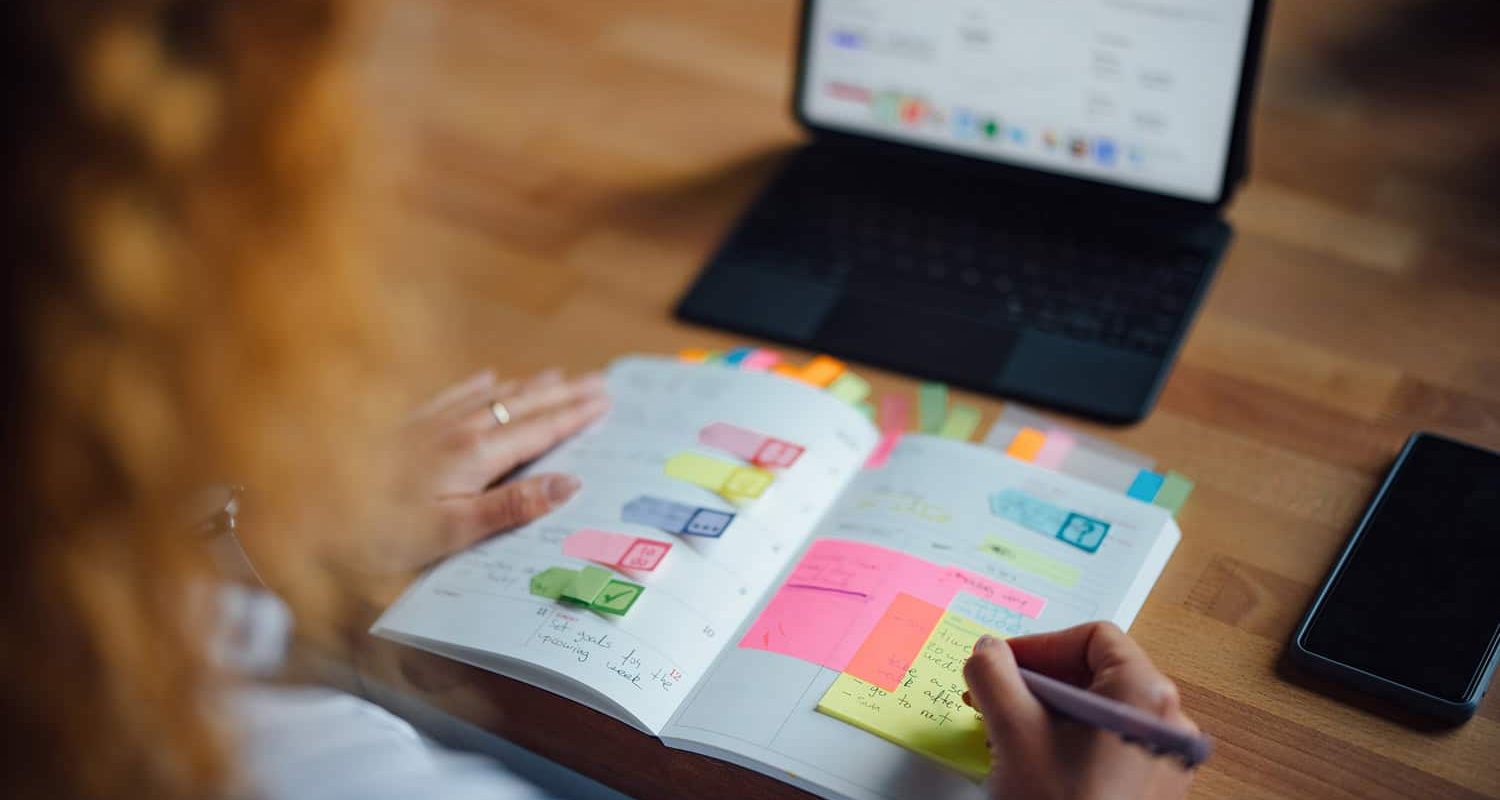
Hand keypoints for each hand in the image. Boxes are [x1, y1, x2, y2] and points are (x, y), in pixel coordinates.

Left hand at [381, 367, 608, 571]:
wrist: (303, 509)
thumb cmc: (376, 532)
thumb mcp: (452, 532)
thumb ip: (511, 506)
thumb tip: (569, 482)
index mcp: (475, 456)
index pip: (539, 431)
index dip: (575, 416)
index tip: (605, 401)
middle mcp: (456, 430)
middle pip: (522, 406)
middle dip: (564, 395)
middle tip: (598, 382)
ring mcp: (429, 423)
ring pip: (491, 395)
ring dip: (529, 387)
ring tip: (557, 375)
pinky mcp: (403, 425)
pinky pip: (451, 395)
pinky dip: (477, 385)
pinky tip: (486, 376)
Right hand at [963, 623, 1196, 799]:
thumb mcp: (1012, 730)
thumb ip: (993, 674)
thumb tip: (987, 651)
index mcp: (1146, 695)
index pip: (1093, 638)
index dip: (1040, 645)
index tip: (1000, 665)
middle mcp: (1170, 723)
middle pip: (1097, 674)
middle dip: (1037, 681)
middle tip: (992, 697)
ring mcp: (1166, 760)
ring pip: (1100, 712)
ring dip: (1047, 712)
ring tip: (1005, 733)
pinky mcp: (1154, 791)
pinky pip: (1111, 745)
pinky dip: (1070, 741)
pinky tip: (1033, 762)